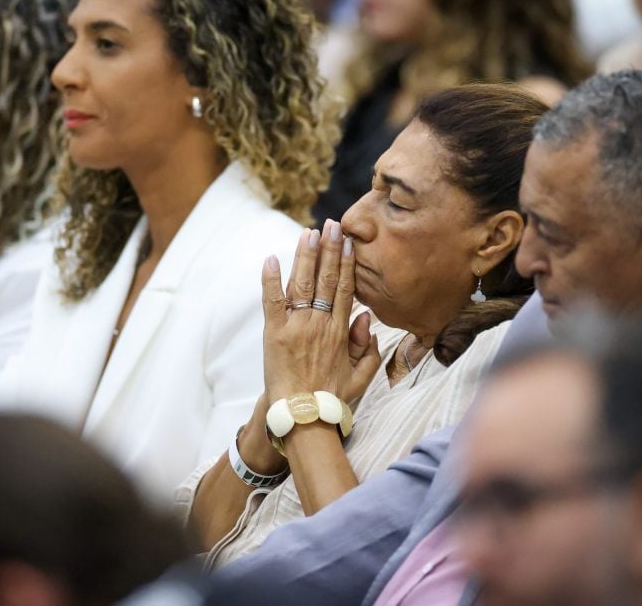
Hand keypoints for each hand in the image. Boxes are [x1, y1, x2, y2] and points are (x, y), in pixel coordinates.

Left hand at [261, 220, 380, 405]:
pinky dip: (271, 279)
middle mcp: (320, 324)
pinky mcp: (274, 334)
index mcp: (341, 332)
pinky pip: (272, 301)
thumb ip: (370, 348)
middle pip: (327, 279)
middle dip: (329, 250)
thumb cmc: (331, 398)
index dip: (347, 263)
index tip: (349, 242)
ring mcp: (297, 327)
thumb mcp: (361, 376)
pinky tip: (272, 258)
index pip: (346, 289)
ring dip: (306, 256)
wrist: (302, 416)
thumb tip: (366, 318)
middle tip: (331, 225)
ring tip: (309, 233)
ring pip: (303, 284)